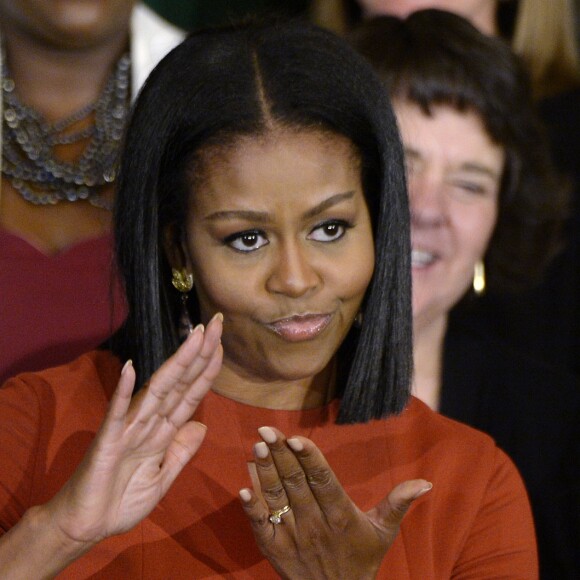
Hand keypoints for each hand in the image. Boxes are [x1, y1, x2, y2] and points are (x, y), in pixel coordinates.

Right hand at [45, 313, 222, 549]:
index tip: (222, 343)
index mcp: (164, 431)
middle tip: (216, 322)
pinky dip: (123, 391)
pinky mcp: (107, 440)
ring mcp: (129, 428)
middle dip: (200, 353)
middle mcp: (149, 421)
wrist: (88, 526)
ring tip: (194, 336)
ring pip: (158, 389)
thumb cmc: (122, 501)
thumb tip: (202, 426)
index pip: (191, 394)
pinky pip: (116, 413)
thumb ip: (181, 451)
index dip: (208, 369)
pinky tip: (130, 369)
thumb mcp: (164, 478)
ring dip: (176, 362)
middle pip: (180, 382)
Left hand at [239, 426, 431, 579]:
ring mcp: (291, 537)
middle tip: (267, 429)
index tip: (296, 438)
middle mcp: (314, 524)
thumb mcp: (383, 532)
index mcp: (340, 516)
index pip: (323, 482)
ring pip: (276, 499)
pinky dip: (251, 508)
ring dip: (264, 472)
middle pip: (295, 484)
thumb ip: (398, 504)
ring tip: (257, 446)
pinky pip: (260, 526)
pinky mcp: (274, 549)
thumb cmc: (361, 558)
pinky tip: (242, 488)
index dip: (309, 459)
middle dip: (281, 455)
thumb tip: (425, 483)